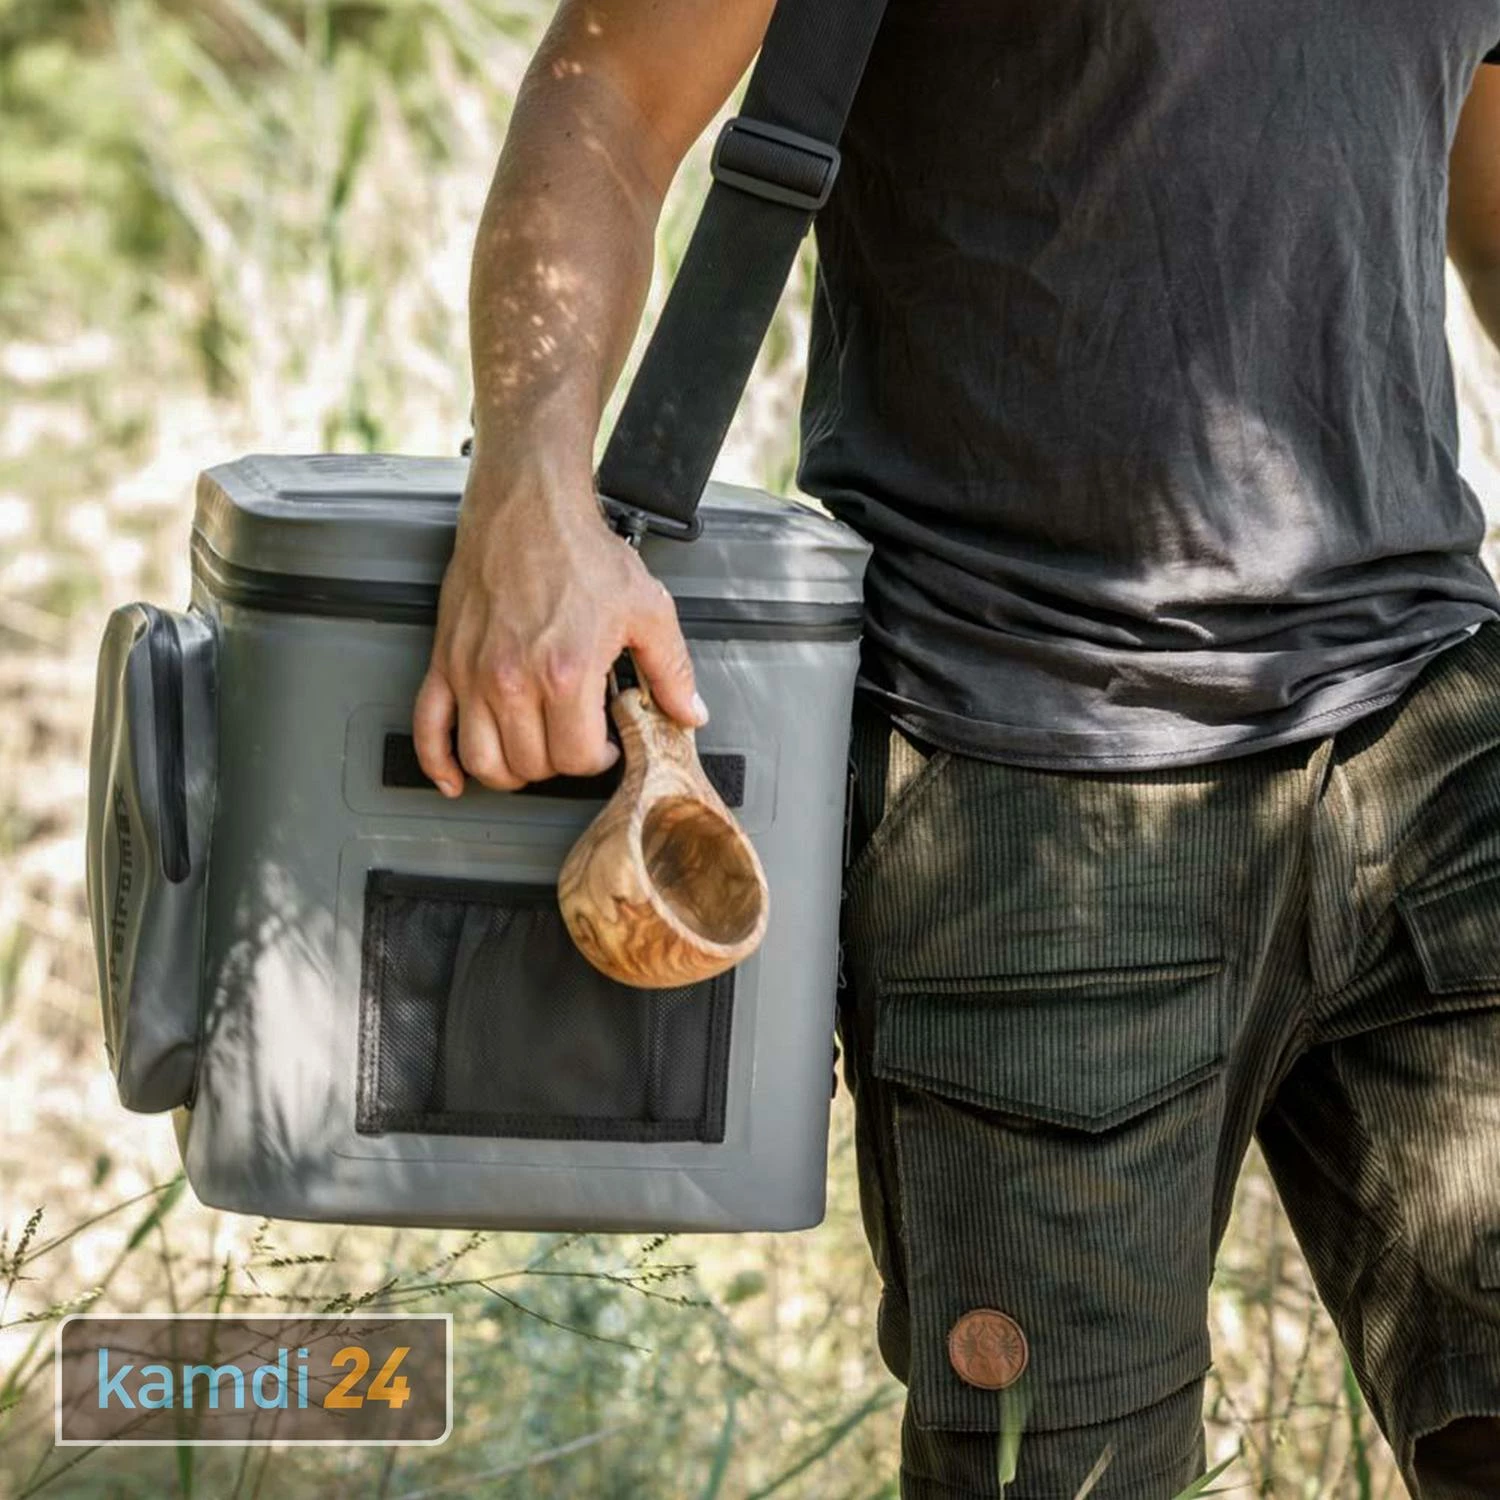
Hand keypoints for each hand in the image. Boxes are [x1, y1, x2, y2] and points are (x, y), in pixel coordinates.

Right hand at [413, 461, 706, 795]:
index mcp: (564, 673)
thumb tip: (689, 715)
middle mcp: (511, 680)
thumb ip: (671, 670)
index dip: (597, 759)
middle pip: (529, 765)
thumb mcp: (648, 609)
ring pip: (481, 761)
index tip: (604, 742)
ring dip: (508, 772)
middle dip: (558, 763)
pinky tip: (454, 779)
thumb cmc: (582, 551)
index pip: (575, 759)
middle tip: (574, 739)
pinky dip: (438, 763)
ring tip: (531, 754)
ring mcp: (472, 674)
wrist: (528, 506)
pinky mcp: (445, 660)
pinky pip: (427, 729)